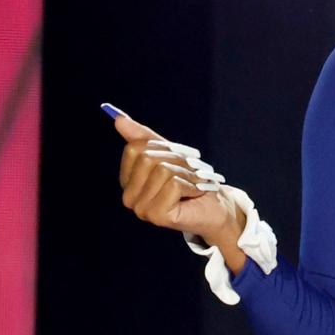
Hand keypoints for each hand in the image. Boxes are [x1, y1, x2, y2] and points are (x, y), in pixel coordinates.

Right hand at [112, 107, 241, 245]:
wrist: (216, 206)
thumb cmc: (192, 180)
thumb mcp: (169, 153)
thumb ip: (143, 137)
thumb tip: (118, 119)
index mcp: (128, 181)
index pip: (135, 148)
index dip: (164, 148)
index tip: (180, 159)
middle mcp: (129, 197)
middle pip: (148, 158)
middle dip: (177, 160)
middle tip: (190, 172)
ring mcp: (140, 208)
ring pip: (162, 171)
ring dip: (187, 174)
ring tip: (194, 184)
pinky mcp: (156, 215)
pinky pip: (173, 185)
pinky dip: (191, 185)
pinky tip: (194, 194)